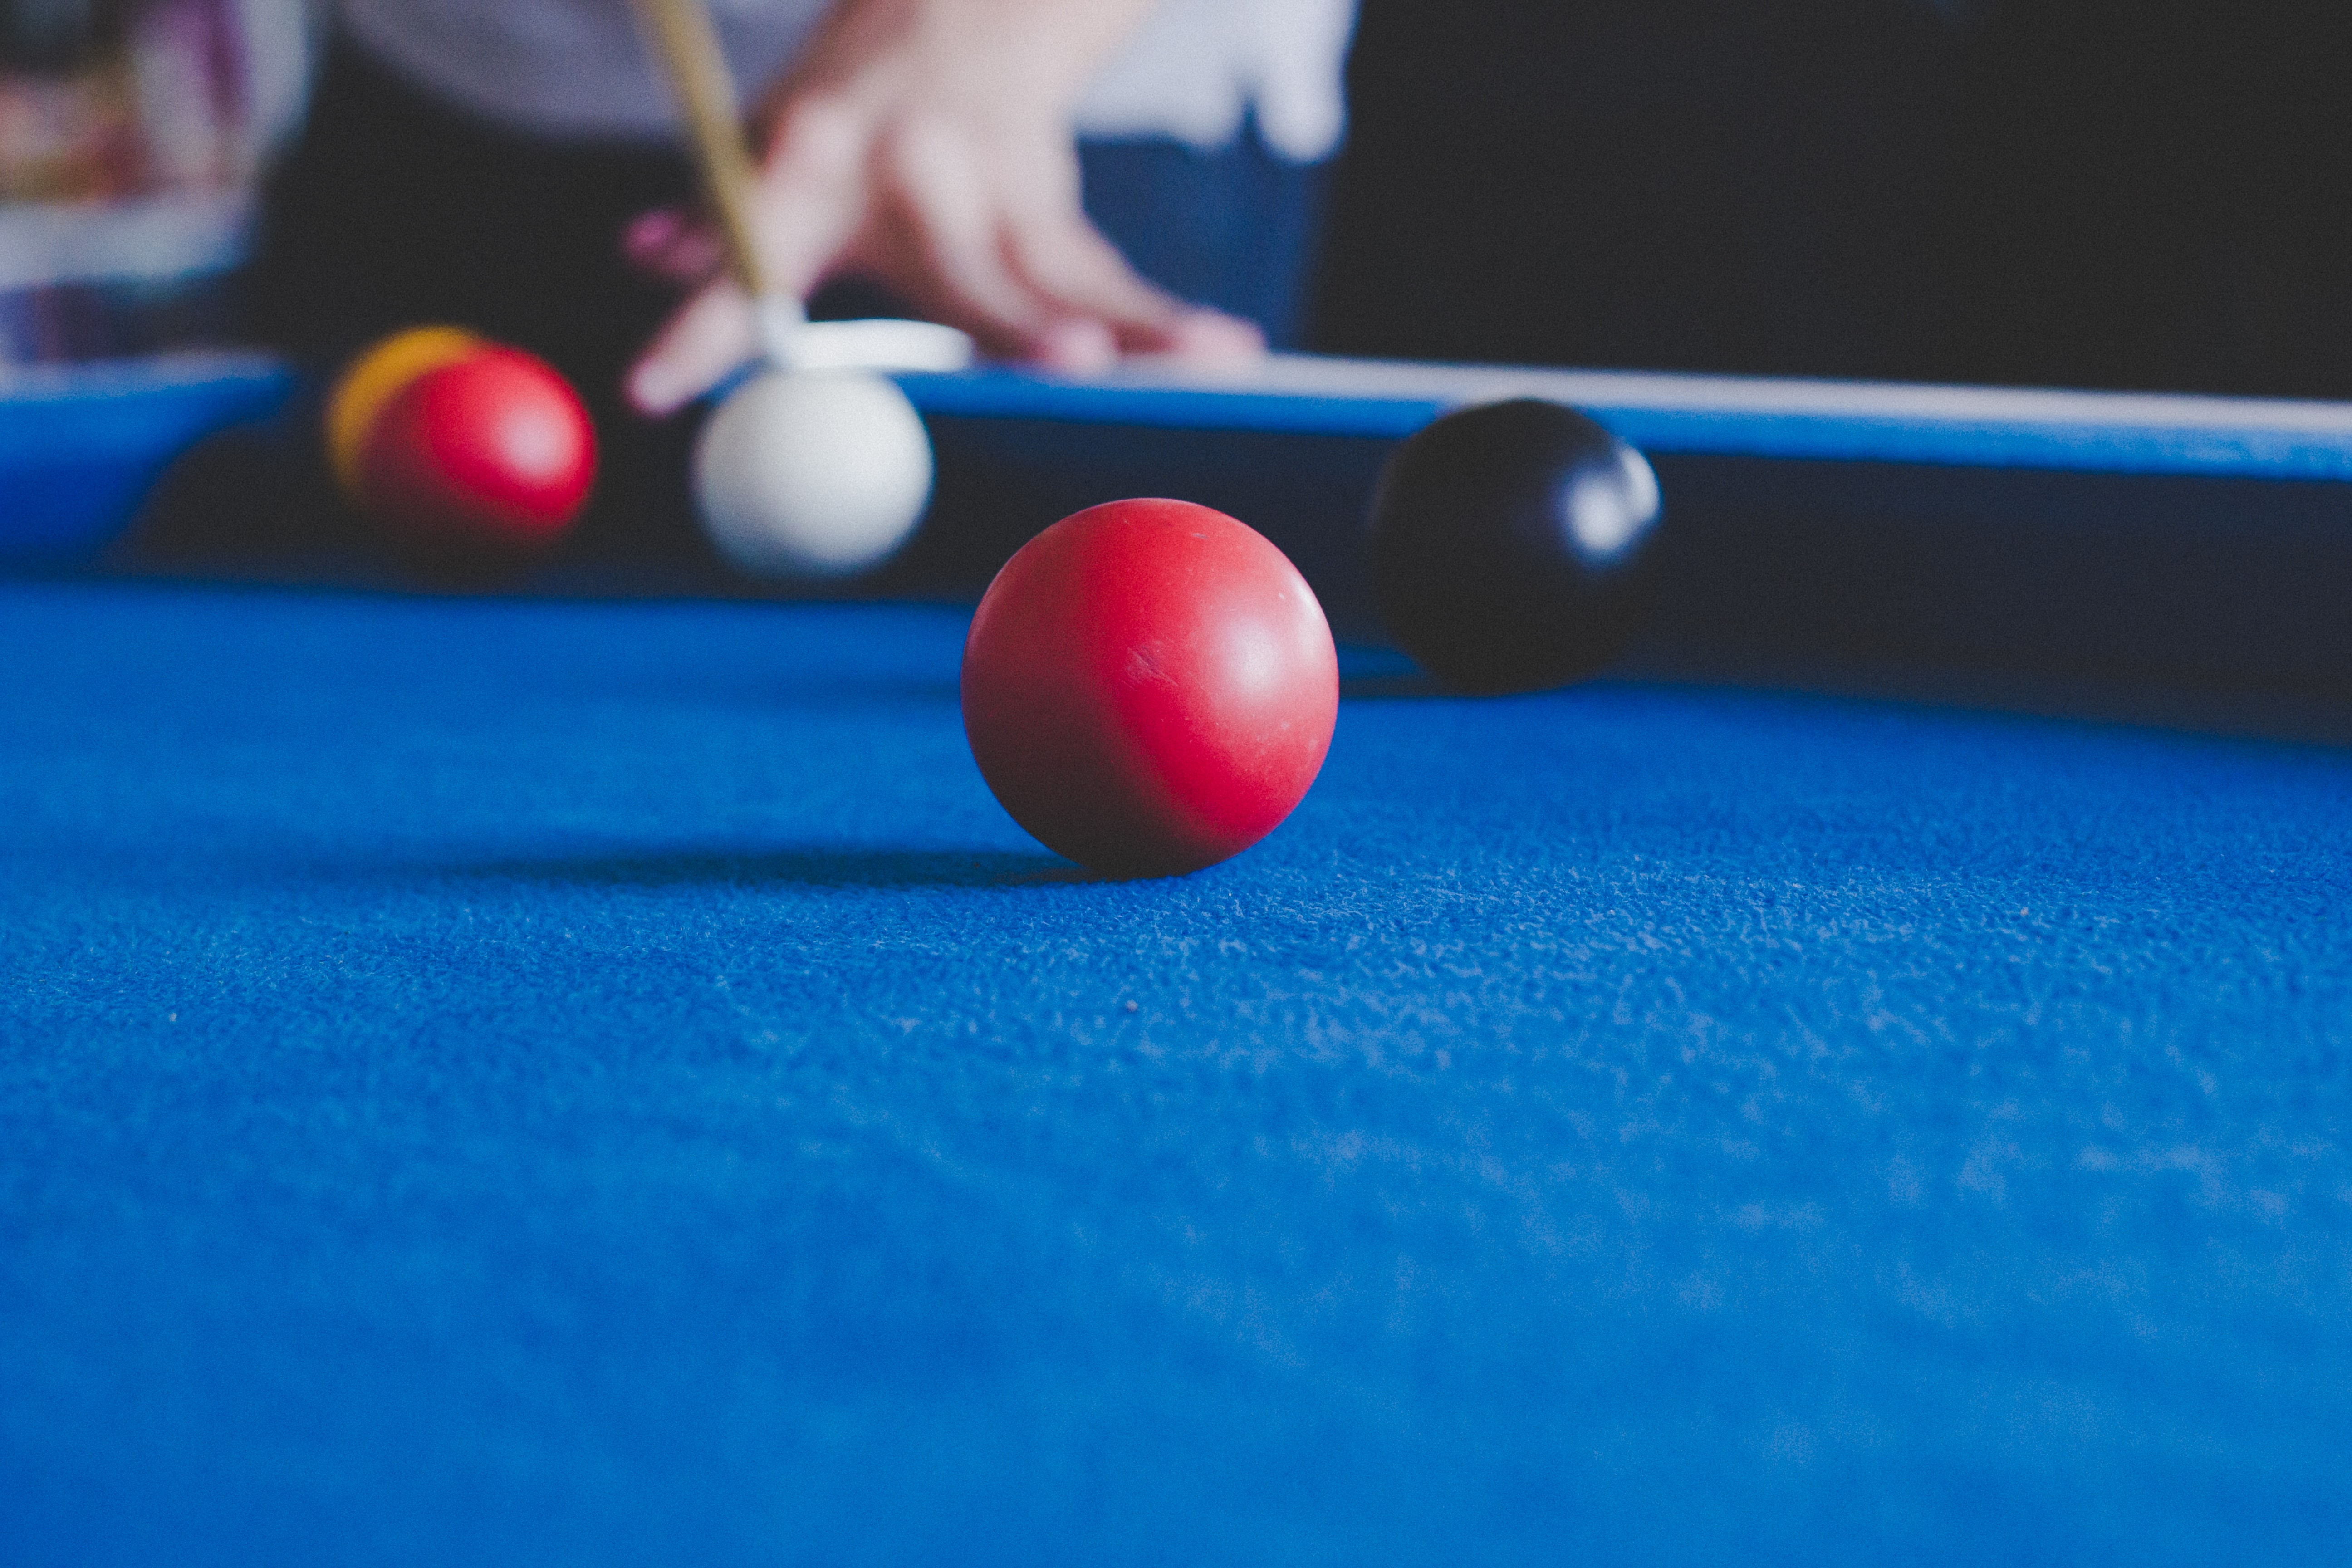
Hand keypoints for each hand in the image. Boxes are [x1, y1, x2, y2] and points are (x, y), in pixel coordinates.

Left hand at [625, 0, 1266, 414]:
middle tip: (1061, 366)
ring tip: (1202, 362)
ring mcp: (993, 187)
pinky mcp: (1050, 203)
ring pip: (1061, 278)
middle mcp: (909, 175)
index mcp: (811, 162)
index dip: (699, 328)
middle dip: (1006, 323)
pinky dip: (1161, 320)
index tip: (652, 391)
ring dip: (1131, 327)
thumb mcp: (773, 138)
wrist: (961, 10)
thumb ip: (718, 212)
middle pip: (961, 272)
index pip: (745, 257)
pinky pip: (1105, 275)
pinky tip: (1223, 350)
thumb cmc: (852, 100)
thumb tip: (643, 253)